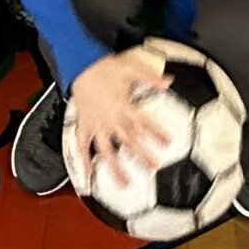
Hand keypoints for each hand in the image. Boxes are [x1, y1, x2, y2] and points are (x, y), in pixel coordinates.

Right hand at [67, 52, 171, 192]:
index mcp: (123, 105)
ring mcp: (96, 125)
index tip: (167, 142)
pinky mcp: (84, 125)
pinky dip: (84, 161)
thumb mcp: (131, 68)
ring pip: (106, 150)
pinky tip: (89, 175)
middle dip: (141, 156)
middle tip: (153, 168)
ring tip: (123, 183)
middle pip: (128, 141)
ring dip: (115, 167)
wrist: (80, 65)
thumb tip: (168, 81)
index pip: (143, 122)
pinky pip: (82, 146)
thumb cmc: (104, 67)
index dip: (156, 132)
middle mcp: (110, 119)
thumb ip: (150, 77)